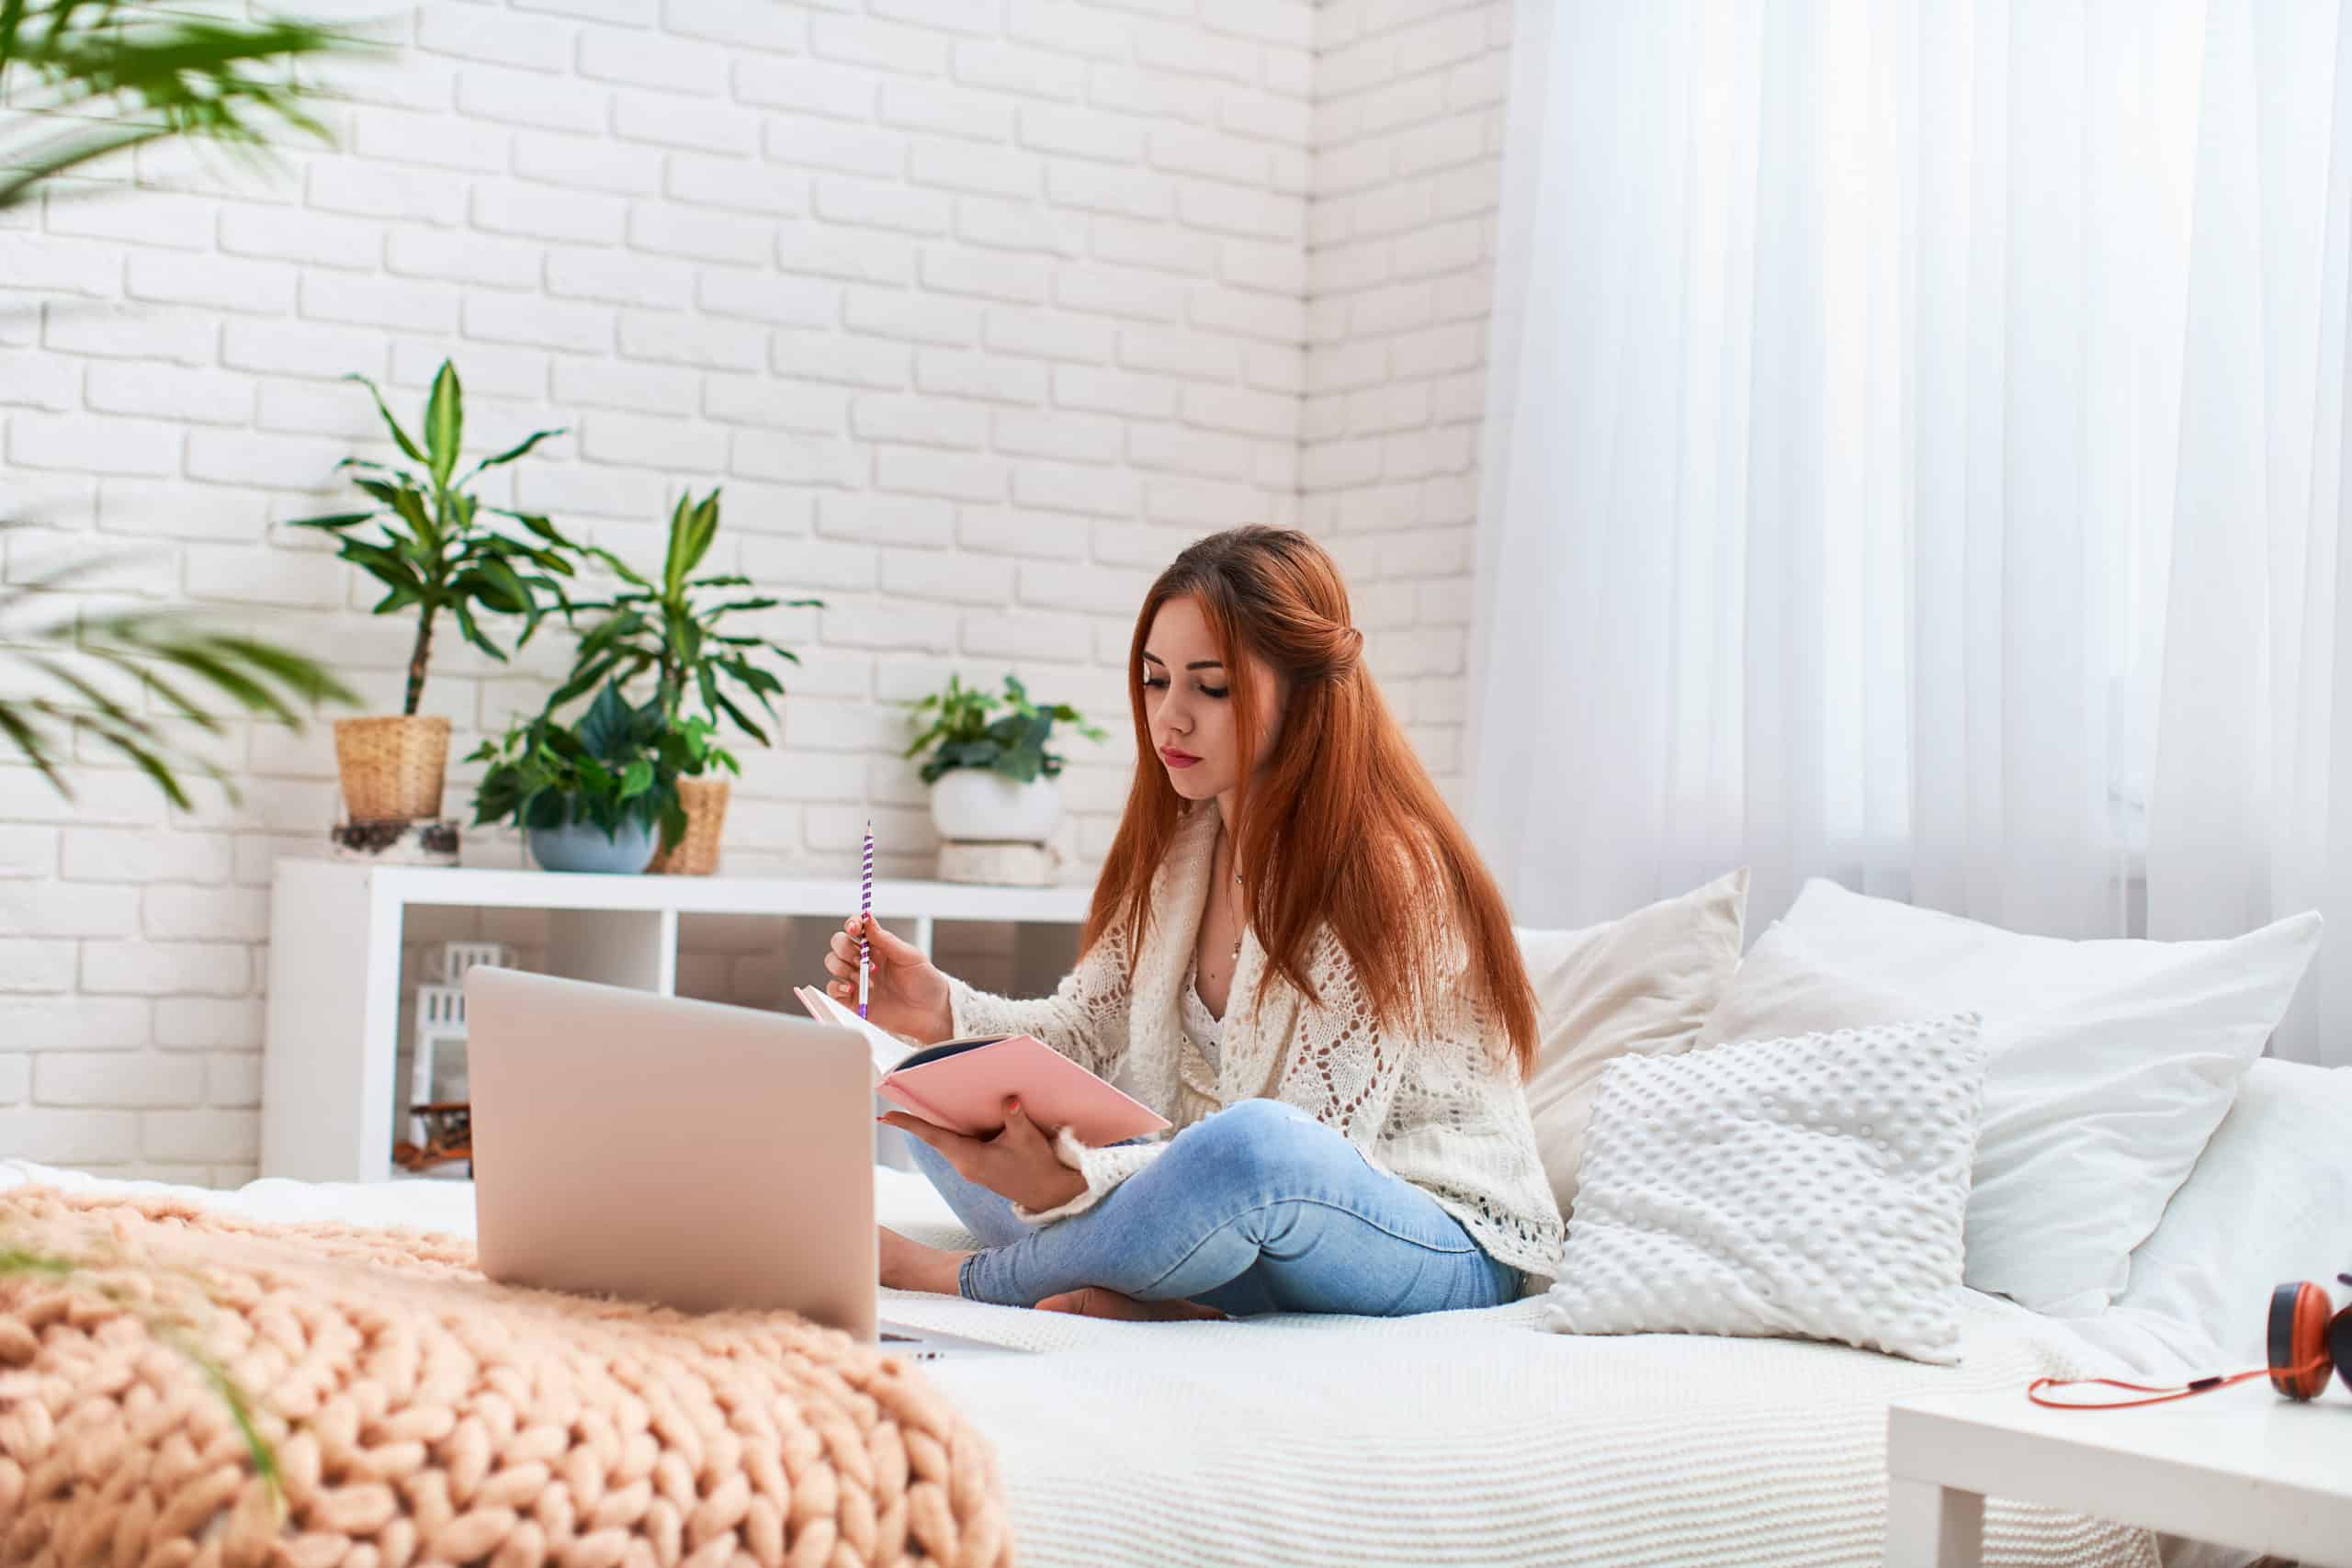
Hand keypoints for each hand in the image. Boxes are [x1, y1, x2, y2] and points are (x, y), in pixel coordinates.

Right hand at [825, 912, 952, 1043]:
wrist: (931, 1013)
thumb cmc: (925, 982)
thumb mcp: (909, 956)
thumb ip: (885, 939)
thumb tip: (868, 918)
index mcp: (878, 947)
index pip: (856, 928)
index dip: (851, 925)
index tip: (854, 928)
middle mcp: (865, 961)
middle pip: (839, 944)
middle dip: (846, 949)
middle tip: (862, 960)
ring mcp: (858, 980)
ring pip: (833, 964)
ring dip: (844, 968)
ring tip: (867, 979)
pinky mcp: (854, 1001)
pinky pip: (833, 990)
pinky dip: (838, 987)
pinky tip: (853, 989)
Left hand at [882, 1096, 1088, 1212]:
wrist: (1049, 1191)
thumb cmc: (1038, 1166)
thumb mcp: (1027, 1139)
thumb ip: (1015, 1117)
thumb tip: (1008, 1098)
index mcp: (970, 1158)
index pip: (934, 1137)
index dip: (910, 1125)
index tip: (887, 1117)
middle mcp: (965, 1164)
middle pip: (935, 1138)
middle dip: (917, 1123)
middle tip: (894, 1107)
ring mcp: (970, 1167)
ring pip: (946, 1141)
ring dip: (935, 1126)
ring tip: (920, 1105)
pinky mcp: (978, 1166)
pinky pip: (958, 1144)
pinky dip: (952, 1131)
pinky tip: (954, 1118)